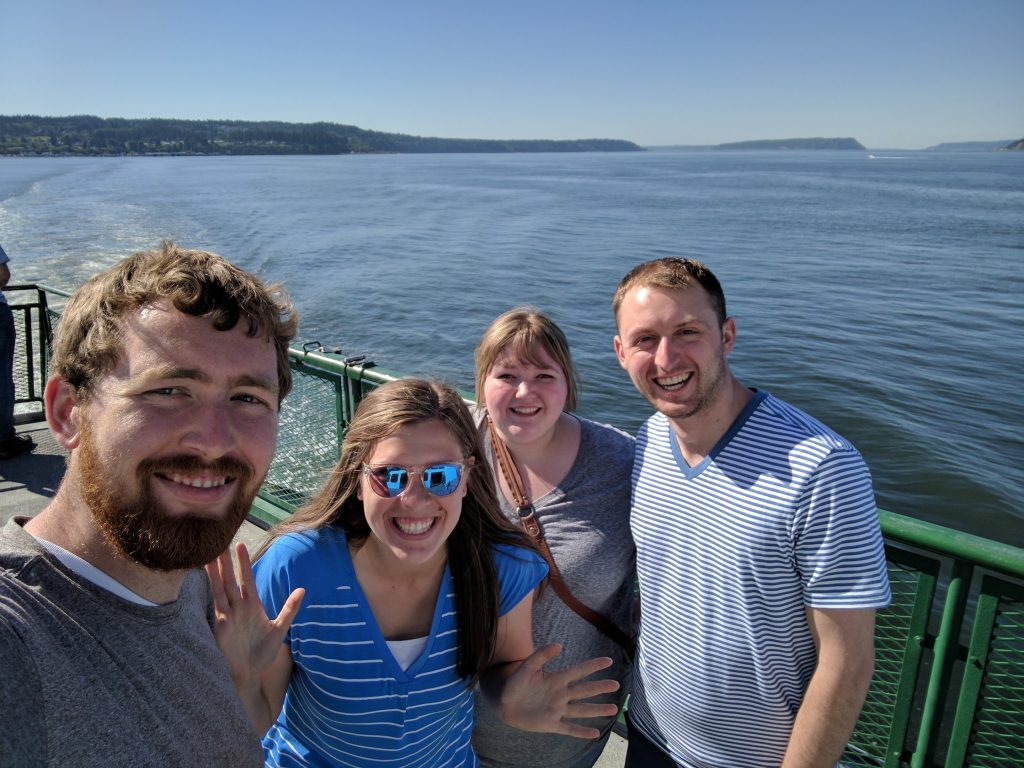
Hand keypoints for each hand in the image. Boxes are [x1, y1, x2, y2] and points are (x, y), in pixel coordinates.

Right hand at [206, 543, 303, 687]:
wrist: (250, 674)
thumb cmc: (263, 654)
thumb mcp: (280, 629)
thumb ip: (289, 609)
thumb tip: (302, 590)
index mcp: (251, 606)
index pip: (245, 579)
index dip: (242, 562)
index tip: (239, 544)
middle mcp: (237, 608)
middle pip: (229, 580)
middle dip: (225, 561)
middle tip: (219, 540)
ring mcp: (227, 616)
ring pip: (220, 589)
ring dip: (215, 573)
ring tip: (209, 555)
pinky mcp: (220, 627)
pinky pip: (215, 606)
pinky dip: (211, 594)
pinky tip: (205, 582)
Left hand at [497, 644, 619, 738]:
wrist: (503, 702)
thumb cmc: (516, 682)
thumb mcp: (527, 666)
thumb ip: (541, 655)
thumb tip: (559, 645)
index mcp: (556, 680)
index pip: (579, 671)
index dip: (593, 666)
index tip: (608, 661)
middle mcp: (560, 695)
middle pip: (584, 691)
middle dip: (600, 688)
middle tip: (616, 685)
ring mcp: (557, 710)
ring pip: (581, 710)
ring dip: (597, 710)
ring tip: (613, 709)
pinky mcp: (550, 724)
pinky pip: (569, 728)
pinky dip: (581, 732)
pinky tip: (595, 733)